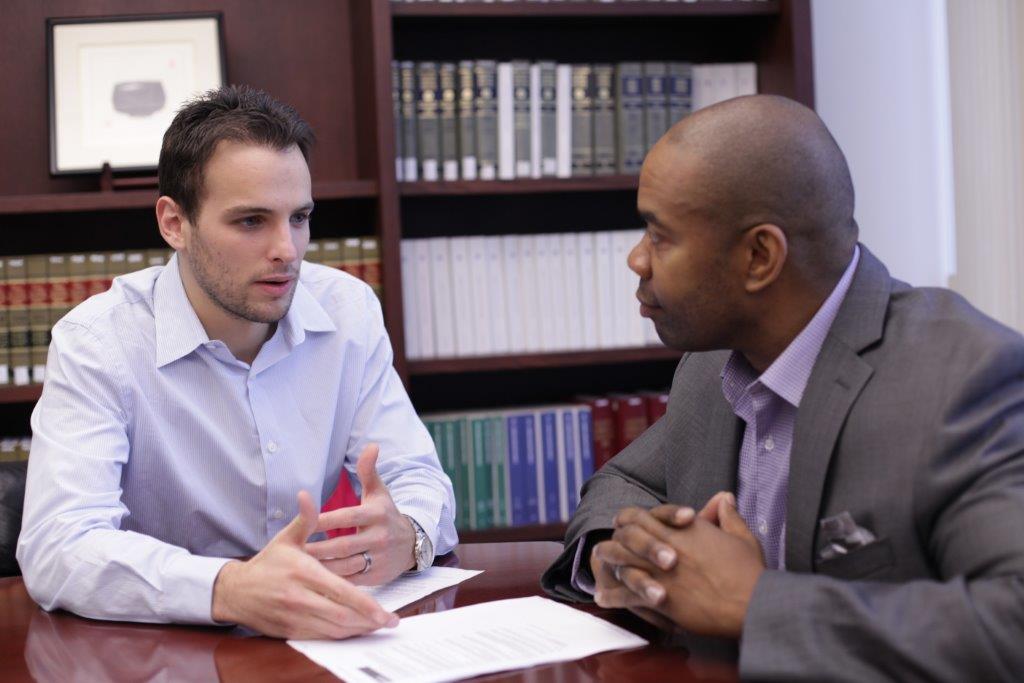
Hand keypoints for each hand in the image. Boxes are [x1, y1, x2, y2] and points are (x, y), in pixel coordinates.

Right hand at [211, 491, 398, 638]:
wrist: (236, 591)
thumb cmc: (268, 563)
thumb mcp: (286, 538)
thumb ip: (304, 519)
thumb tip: (307, 494)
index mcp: (303, 572)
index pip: (340, 591)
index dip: (365, 604)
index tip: (384, 611)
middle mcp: (298, 597)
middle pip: (340, 615)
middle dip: (367, 621)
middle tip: (390, 622)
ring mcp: (294, 616)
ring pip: (332, 630)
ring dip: (357, 630)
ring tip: (377, 626)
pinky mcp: (290, 631)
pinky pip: (321, 637)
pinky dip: (340, 636)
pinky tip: (355, 631)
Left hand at [305, 443, 416, 585]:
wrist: (413, 543)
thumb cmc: (386, 514)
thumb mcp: (379, 492)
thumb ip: (369, 471)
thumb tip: (371, 445)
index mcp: (377, 514)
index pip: (348, 517)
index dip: (326, 520)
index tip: (305, 523)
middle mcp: (379, 537)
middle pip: (343, 545)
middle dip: (318, 548)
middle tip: (294, 550)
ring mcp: (379, 559)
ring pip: (346, 565)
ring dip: (322, 567)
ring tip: (299, 566)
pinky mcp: (377, 577)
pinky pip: (351, 580)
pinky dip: (333, 582)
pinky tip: (315, 580)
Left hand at [598, 493, 765, 637]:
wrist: (753, 604)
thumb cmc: (751, 572)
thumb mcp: (743, 537)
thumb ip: (728, 516)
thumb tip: (724, 497)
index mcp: (686, 529)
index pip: (646, 515)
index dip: (631, 517)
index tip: (625, 522)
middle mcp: (669, 547)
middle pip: (628, 535)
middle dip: (615, 537)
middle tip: (606, 542)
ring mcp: (662, 573)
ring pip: (622, 561)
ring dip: (608, 561)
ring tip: (599, 563)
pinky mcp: (661, 599)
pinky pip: (628, 595)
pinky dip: (613, 596)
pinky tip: (603, 597)